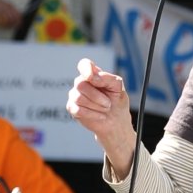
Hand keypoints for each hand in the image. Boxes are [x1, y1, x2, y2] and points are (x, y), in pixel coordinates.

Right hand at [67, 58, 135, 178]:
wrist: (117, 127)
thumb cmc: (119, 106)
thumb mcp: (118, 89)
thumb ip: (106, 78)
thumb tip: (91, 73)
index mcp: (93, 76)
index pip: (84, 65)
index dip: (86, 68)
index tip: (92, 74)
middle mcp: (82, 85)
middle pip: (81, 82)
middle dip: (98, 94)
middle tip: (108, 103)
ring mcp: (75, 98)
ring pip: (78, 96)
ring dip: (96, 105)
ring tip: (105, 111)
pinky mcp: (73, 111)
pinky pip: (77, 110)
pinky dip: (91, 115)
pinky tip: (98, 117)